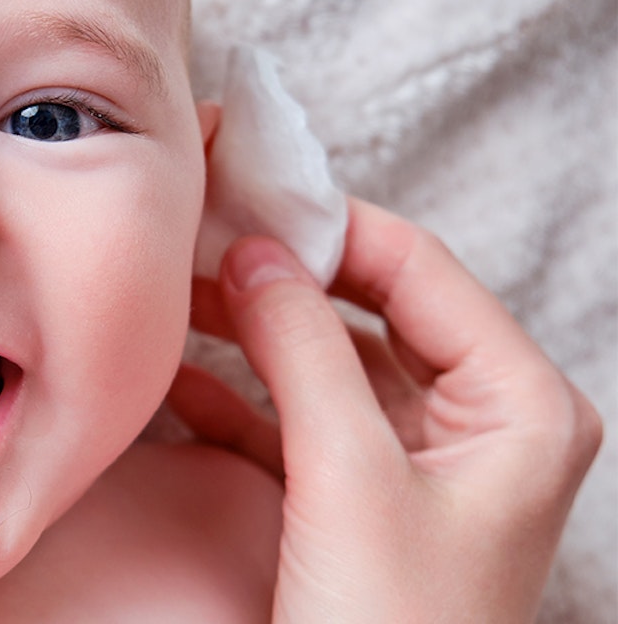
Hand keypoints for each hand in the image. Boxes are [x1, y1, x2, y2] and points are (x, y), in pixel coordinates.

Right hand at [168, 197, 601, 622]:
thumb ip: (304, 351)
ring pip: (326, 361)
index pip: (419, 271)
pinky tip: (175, 375)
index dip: (330, 227)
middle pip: (370, 309)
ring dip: (252, 332)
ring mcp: (419, 460)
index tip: (243, 198)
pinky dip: (238, 394)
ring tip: (175, 298)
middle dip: (282, 279)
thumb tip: (258, 250)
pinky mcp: (363, 496)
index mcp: (519, 404)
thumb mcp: (349, 476)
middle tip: (198, 244)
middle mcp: (479, 420)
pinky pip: (299, 417)